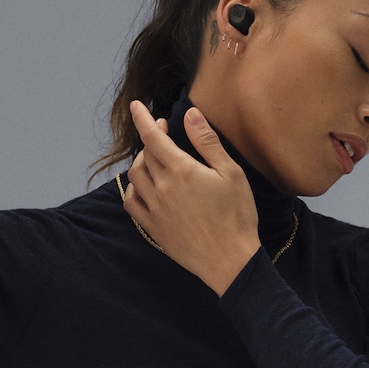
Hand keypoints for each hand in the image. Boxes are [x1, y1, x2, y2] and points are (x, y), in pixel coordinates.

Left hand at [124, 101, 260, 296]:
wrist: (229, 261)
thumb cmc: (237, 216)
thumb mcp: (231, 173)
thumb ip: (207, 142)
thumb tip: (189, 114)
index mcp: (181, 171)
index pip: (153, 137)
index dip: (143, 119)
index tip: (136, 106)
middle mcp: (162, 188)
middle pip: (145, 155)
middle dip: (152, 139)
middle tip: (164, 133)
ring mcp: (155, 209)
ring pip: (135, 176)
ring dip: (141, 161)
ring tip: (155, 158)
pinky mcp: (153, 228)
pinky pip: (132, 203)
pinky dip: (133, 189)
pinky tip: (144, 187)